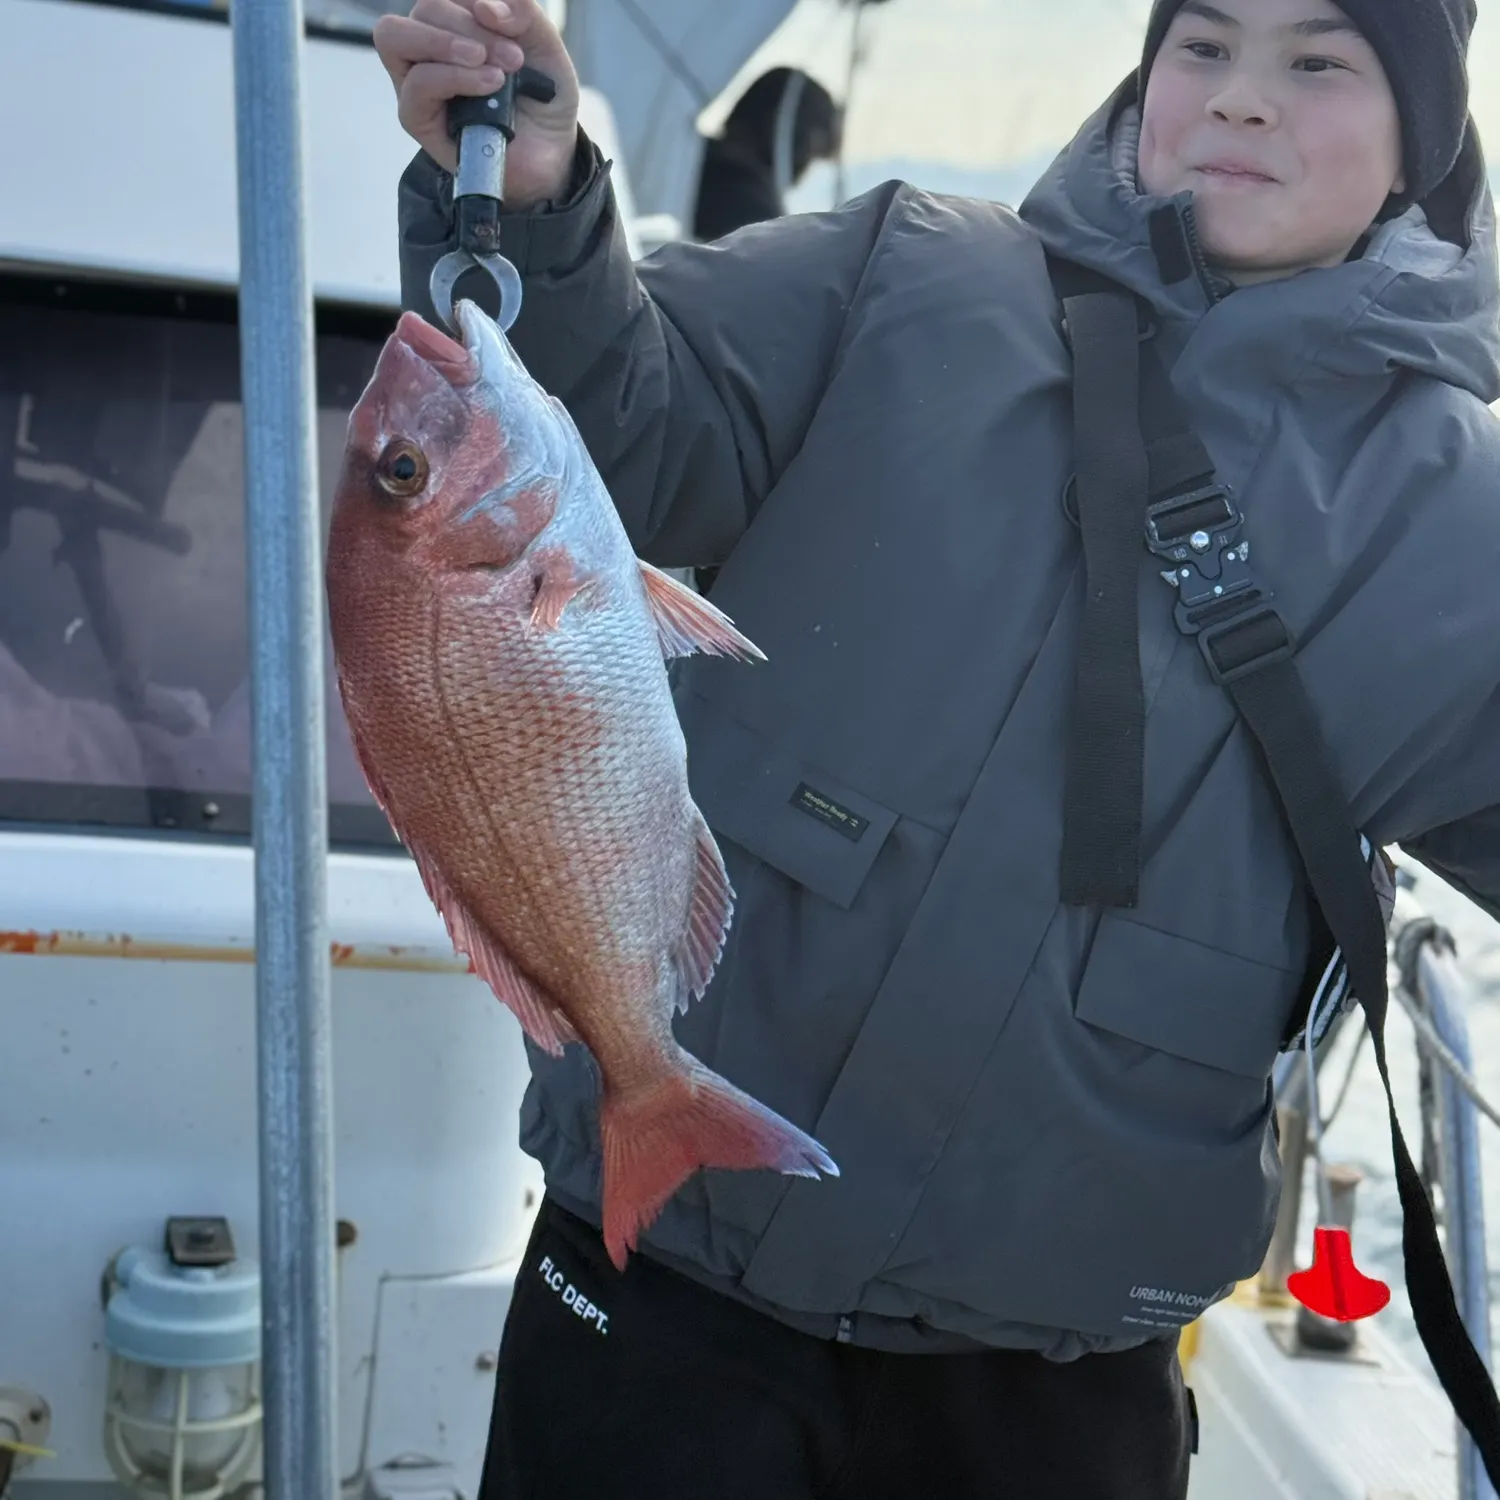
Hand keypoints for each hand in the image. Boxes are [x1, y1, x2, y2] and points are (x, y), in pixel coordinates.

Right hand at [374, 0, 580, 207]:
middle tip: (512, 58)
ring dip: (447, 44)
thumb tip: (485, 5)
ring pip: (397, 37)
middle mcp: (427, 46)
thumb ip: (524, 14)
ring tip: (494, 69)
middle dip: (467, 25)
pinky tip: (488, 84)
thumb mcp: (545, 45)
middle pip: (422, 9)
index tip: (514, 27)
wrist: (551, 150)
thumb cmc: (541, 96)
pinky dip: (452, 77)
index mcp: (453, 20)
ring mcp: (415, 80)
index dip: (474, 0)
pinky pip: (417, 84)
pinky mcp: (416, 117)